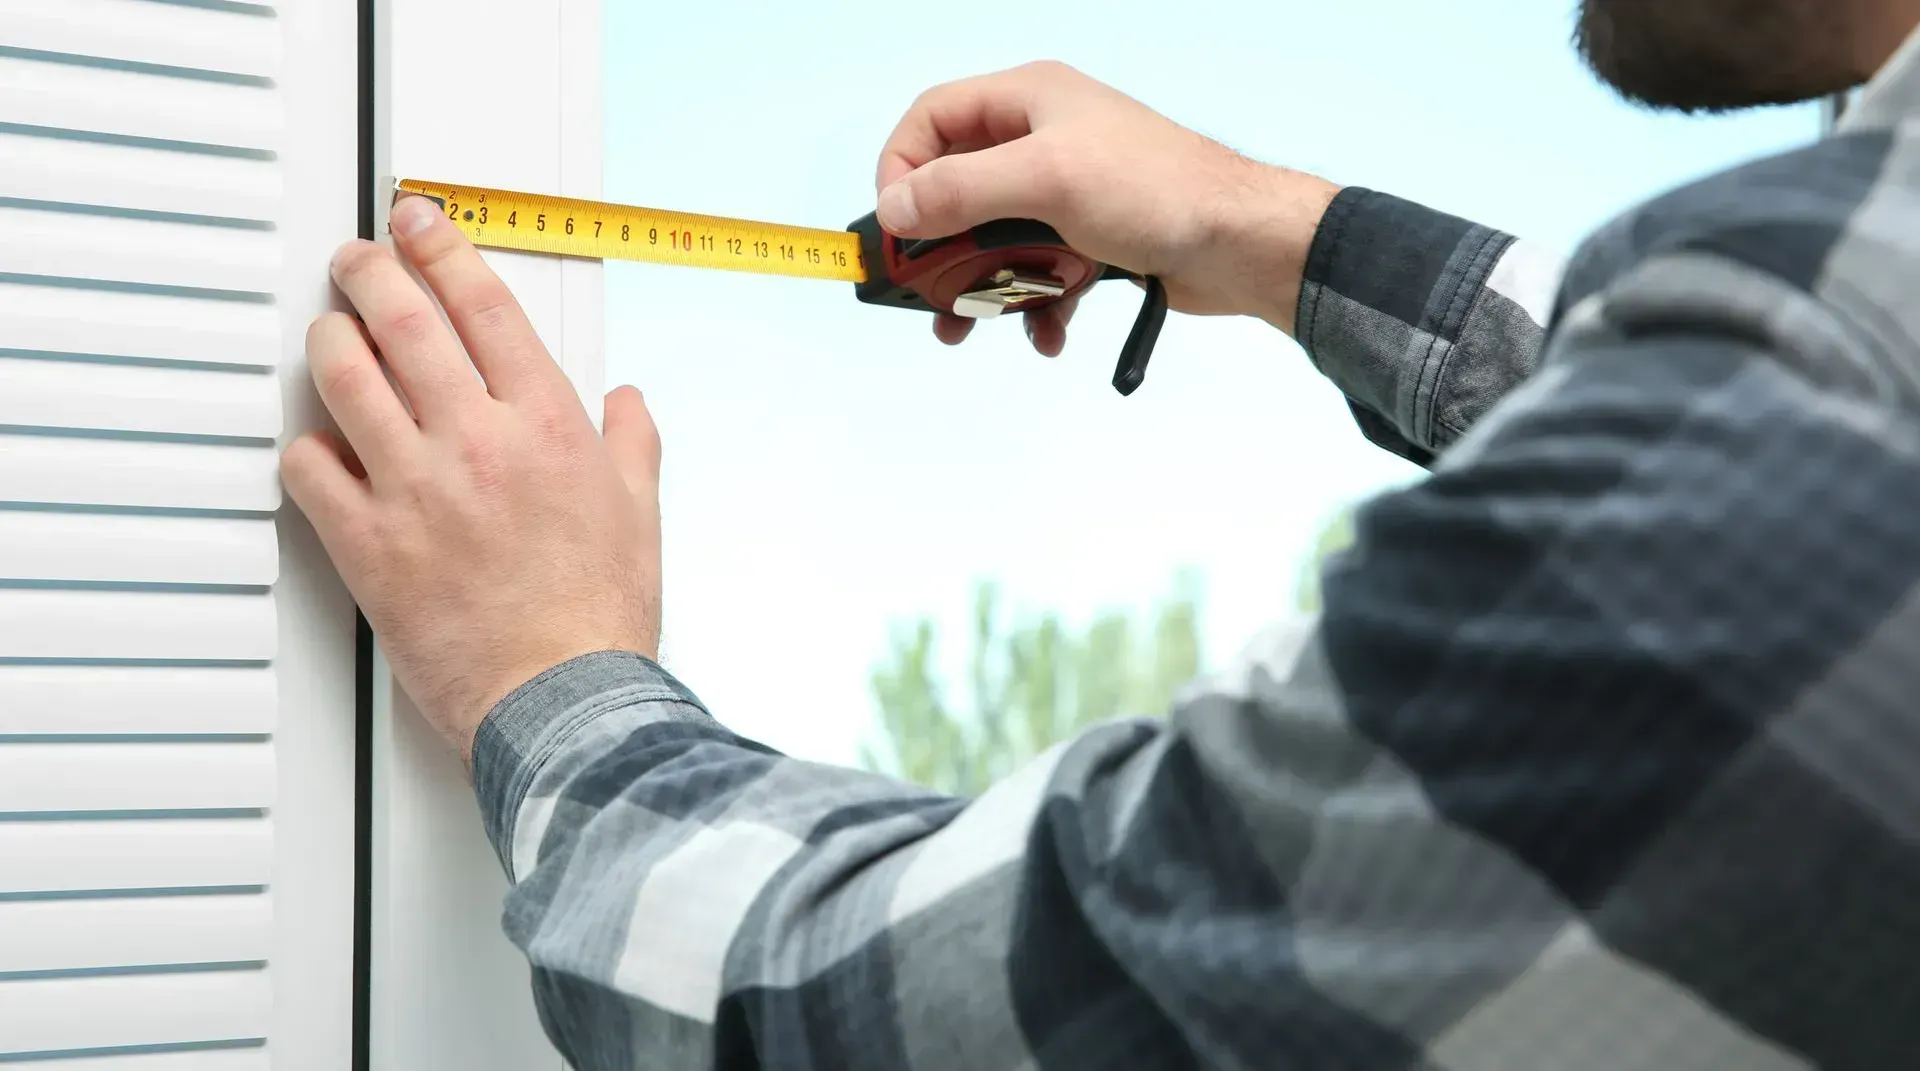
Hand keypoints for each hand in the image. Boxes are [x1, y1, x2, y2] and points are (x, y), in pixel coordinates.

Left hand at [283, 193, 662, 762]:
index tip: (420, 224)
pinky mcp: (368, 543)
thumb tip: (629, 406)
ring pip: (343, 377)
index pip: (482, 304)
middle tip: (357, 260)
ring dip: (328, 340)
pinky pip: (308, 469)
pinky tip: (318, 445)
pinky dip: (305, 447)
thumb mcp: (641, 514)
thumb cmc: (600, 616)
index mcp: (546, 424)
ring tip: (329, 333)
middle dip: (369, 270)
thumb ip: (633, 445)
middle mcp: (475, 441)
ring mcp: (415, 489)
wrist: (562, 698)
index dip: (442, 248)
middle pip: (401, 318)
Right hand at [875, 60, 1341, 352]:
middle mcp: (1043, 138)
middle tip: (925, 294)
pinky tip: (1048, 332)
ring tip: (969, 329)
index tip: (896, 228)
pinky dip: (1035, 302)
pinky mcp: (1091, 237)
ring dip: (982, 286)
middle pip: (958, 187)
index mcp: (1027, 100)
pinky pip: (1040, 269)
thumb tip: (894, 208)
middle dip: (939, 246)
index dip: (902, 168)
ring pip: (996, 238)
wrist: (1239, 242)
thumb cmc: (1152, 191)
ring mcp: (1068, 190)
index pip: (932, 119)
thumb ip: (961, 190)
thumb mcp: (1045, 180)